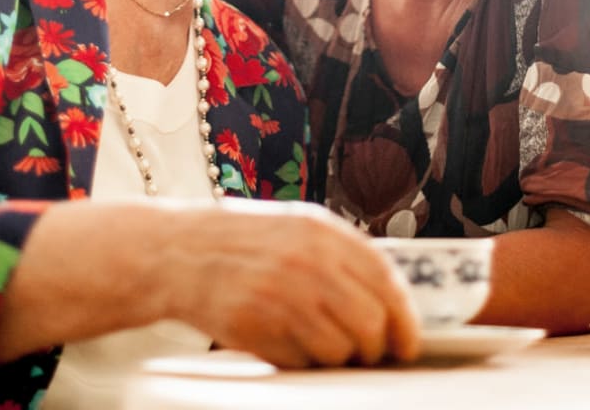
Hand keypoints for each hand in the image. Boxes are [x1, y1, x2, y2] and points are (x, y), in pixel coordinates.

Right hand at [177, 202, 420, 366]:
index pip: (384, 279)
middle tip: (368, 352)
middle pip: (368, 322)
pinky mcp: (256, 327)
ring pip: (338, 349)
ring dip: (338, 357)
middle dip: (375, 346)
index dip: (404, 317)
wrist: (180, 251)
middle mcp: (305, 261)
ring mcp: (280, 295)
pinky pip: (301, 362)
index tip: (408, 340)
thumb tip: (387, 299)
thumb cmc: (242, 241)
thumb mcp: (296, 227)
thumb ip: (341, 253)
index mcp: (320, 231)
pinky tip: (286, 342)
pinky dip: (302, 362)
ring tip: (318, 342)